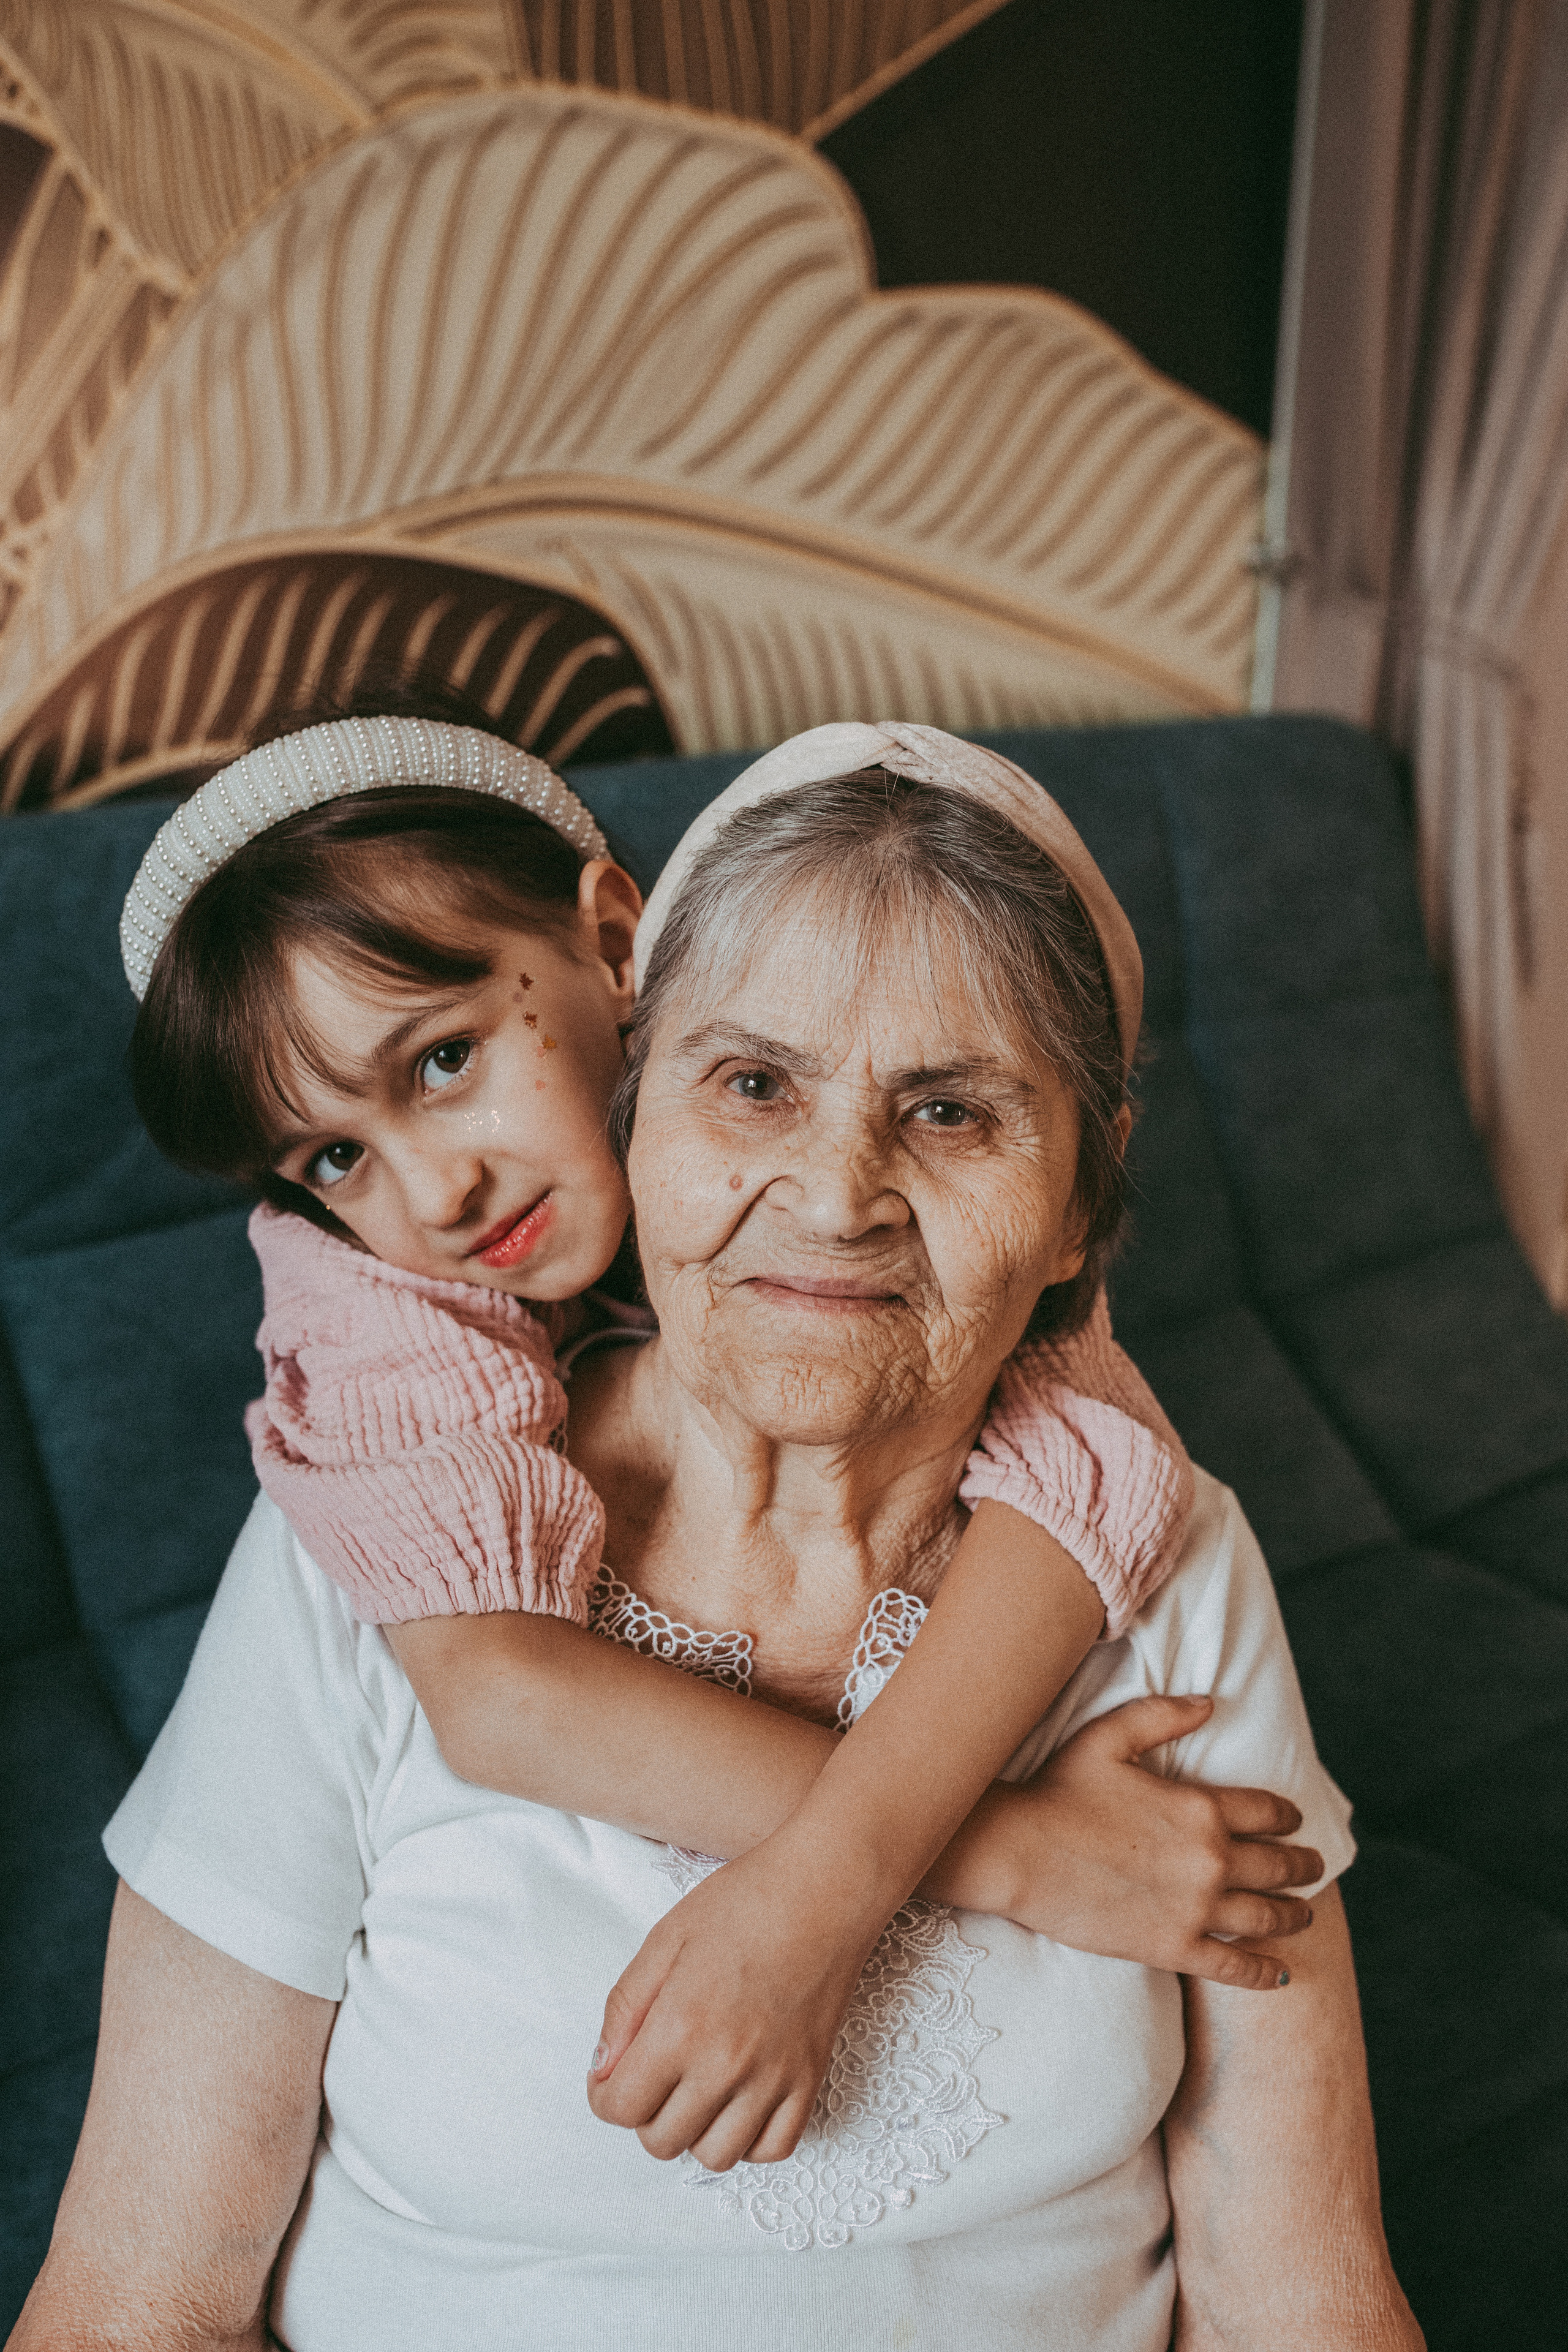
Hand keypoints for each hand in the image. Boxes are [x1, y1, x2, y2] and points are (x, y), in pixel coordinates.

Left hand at [586, 1829, 883, 2173]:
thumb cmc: (744, 1903)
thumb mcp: (664, 1939)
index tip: (611, 2076)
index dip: (603, 2095)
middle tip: (655, 2073)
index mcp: (681, 2026)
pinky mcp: (809, 2081)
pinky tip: (738, 2100)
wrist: (825, 1890)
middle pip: (662, 2140)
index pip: (620, 2107)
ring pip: (715, 2156)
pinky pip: (772, 2149)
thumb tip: (601, 2068)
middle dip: (644, 2113)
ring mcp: (773, 2079)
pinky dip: (748, 2138)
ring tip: (695, 2088)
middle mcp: (726, 2065)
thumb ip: (625, 2007)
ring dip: (694, 2131)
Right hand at [990, 1694, 1322, 1990]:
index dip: (1287, 1815)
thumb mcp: (1110, 1736)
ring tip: (1304, 1914)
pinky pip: (1234, 1965)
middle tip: (1314, 1868)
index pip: (1267, 1811)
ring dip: (1293, 1915)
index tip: (1295, 1820)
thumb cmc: (1059, 1789)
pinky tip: (1280, 1971)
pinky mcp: (1173, 1947)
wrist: (1019, 1851)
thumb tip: (1210, 1703)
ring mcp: (1195, 1908)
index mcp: (1200, 1807)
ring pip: (1266, 1916)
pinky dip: (1264, 1970)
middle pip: (1278, 1866)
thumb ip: (1164, 1716)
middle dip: (1302, 1866)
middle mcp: (1210, 1859)